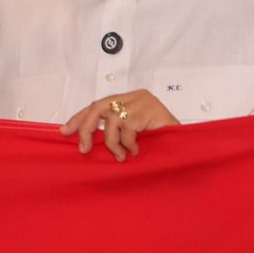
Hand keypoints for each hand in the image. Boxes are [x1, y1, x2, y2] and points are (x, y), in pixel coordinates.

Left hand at [61, 91, 179, 161]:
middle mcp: (134, 96)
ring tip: (121, 156)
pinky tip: (135, 150)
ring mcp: (143, 101)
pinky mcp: (150, 109)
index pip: (97, 105)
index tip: (65, 131)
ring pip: (111, 119)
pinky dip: (127, 143)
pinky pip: (127, 127)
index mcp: (128, 99)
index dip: (80, 118)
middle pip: (99, 107)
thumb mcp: (131, 136)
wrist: (188, 146)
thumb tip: (85, 141)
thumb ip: (113, 132)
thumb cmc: (161, 143)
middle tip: (83, 148)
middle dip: (86, 127)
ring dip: (111, 142)